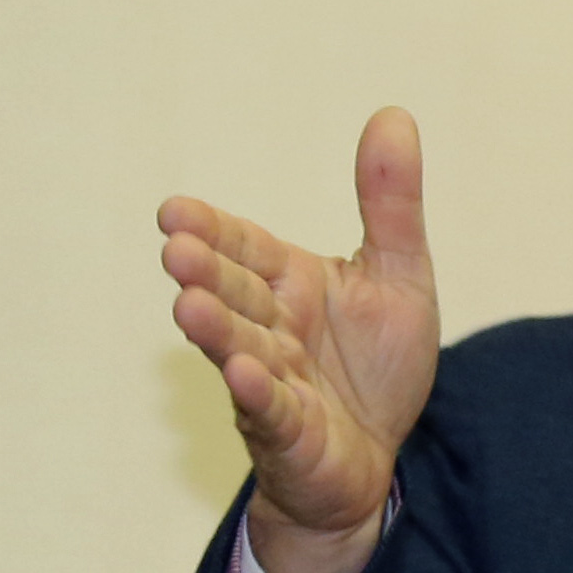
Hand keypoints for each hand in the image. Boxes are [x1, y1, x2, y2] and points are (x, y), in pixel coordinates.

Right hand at [159, 107, 439, 572]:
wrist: (377, 458)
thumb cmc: (374, 366)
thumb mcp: (398, 275)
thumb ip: (390, 204)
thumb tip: (394, 114)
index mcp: (290, 284)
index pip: (245, 248)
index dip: (211, 230)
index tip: (173, 210)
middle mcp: (271, 329)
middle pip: (235, 295)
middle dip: (206, 273)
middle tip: (174, 249)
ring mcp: (274, 383)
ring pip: (241, 350)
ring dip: (216, 330)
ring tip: (188, 305)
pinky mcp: (290, 435)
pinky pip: (272, 411)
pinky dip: (257, 393)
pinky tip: (241, 372)